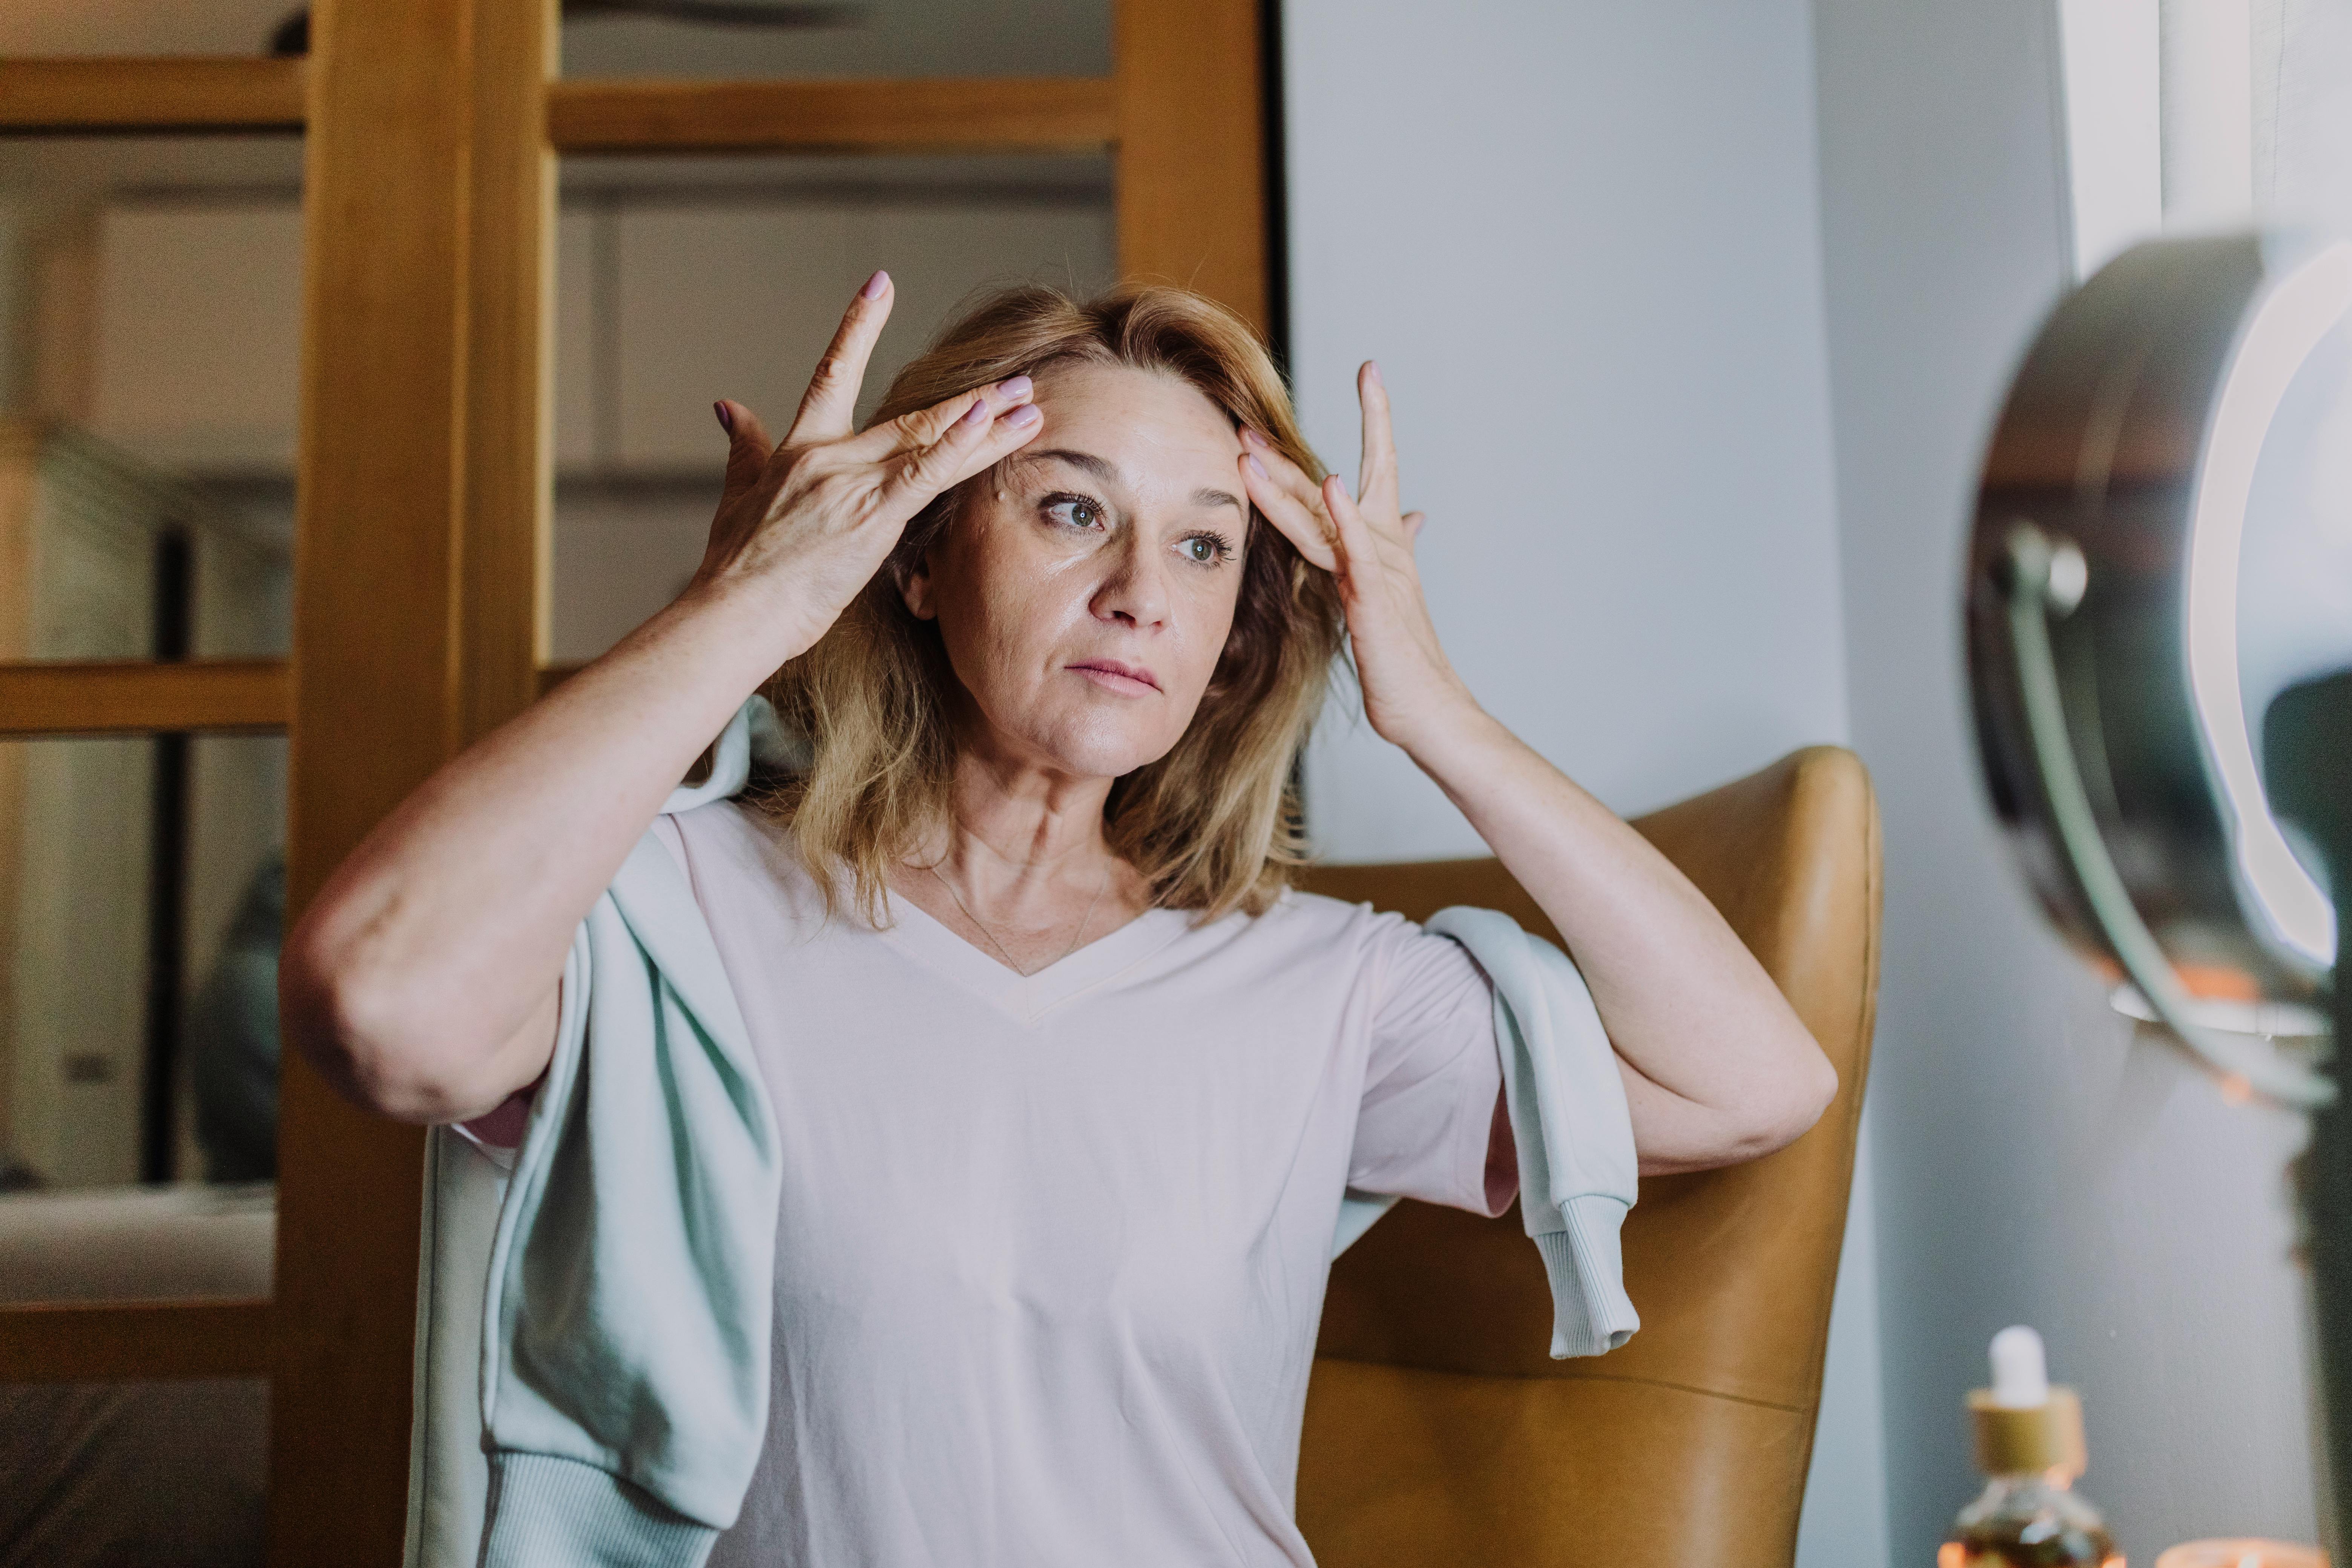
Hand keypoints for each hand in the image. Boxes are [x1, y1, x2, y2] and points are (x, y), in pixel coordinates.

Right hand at [693, 271, 1043, 656]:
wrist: (734, 611)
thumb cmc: (736, 567)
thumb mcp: (736, 496)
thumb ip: (742, 447)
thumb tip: (727, 406)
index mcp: (801, 448)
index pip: (833, 373)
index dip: (858, 326)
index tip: (880, 284)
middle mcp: (832, 456)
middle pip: (911, 415)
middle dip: (968, 400)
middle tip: (1015, 383)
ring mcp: (855, 484)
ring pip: (930, 440)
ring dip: (985, 422)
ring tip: (1027, 403)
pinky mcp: (873, 516)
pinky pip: (925, 474)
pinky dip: (959, 446)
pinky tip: (989, 423)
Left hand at [1238, 361, 1475, 751]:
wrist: (1425, 706)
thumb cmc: (1402, 655)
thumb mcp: (1392, 593)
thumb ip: (1395, 549)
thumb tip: (1416, 515)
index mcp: (1380, 544)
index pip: (1373, 469)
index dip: (1375, 419)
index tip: (1370, 370)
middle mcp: (1379, 547)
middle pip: (1326, 488)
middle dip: (1285, 455)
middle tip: (1246, 419)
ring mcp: (1375, 571)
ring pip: (1324, 515)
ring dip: (1287, 481)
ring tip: (1255, 447)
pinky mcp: (1372, 599)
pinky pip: (1353, 551)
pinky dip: (1343, 517)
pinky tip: (1331, 483)